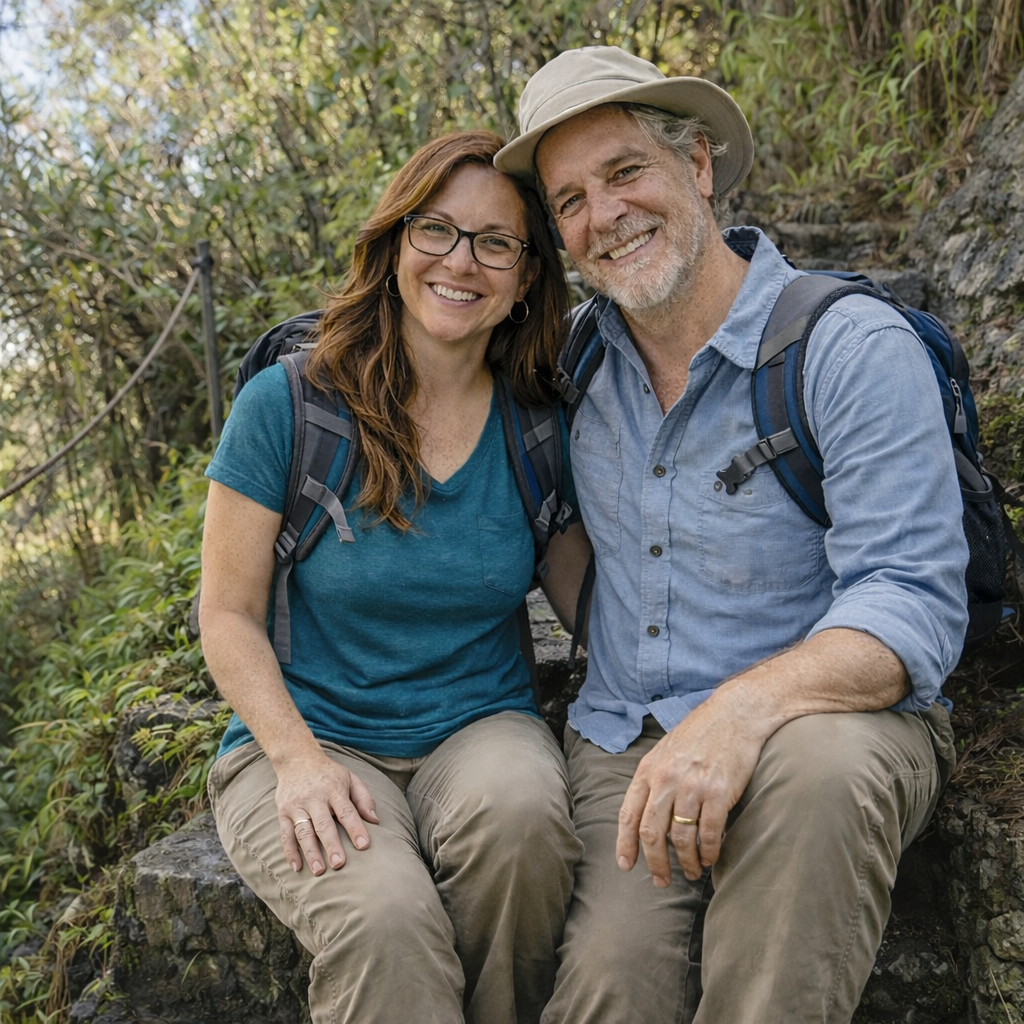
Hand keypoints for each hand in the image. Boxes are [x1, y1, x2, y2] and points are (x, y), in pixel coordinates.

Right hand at [274, 754, 378, 874]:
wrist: (297, 759)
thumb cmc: (329, 774)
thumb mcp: (350, 778)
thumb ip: (364, 798)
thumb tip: (376, 820)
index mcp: (334, 790)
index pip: (346, 811)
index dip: (356, 828)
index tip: (364, 845)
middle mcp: (314, 798)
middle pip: (323, 824)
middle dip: (331, 844)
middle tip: (339, 864)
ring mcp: (296, 806)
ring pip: (303, 831)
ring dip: (310, 852)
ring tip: (319, 871)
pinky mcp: (283, 812)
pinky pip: (285, 834)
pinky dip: (289, 852)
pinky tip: (297, 867)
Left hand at [615, 694, 764, 886]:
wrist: (735, 713)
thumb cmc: (701, 733)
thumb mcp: (666, 750)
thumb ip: (654, 779)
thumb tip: (643, 814)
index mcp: (649, 769)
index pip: (629, 814)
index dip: (625, 844)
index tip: (626, 865)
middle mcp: (667, 779)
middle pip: (652, 833)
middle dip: (655, 863)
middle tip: (661, 881)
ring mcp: (693, 786)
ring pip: (681, 838)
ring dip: (685, 861)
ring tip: (690, 872)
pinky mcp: (720, 793)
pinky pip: (708, 833)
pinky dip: (708, 852)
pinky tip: (709, 859)